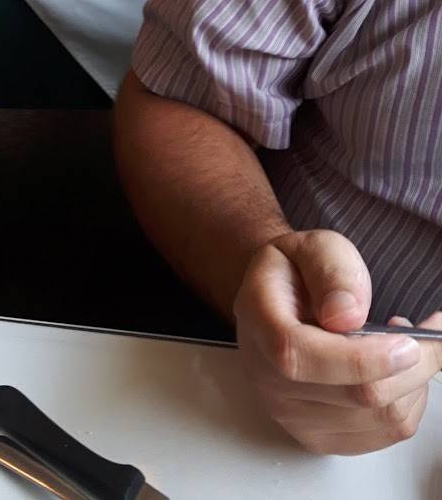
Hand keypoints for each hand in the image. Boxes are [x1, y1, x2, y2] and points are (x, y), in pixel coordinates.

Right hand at [234, 230, 441, 454]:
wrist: (278, 300)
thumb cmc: (297, 273)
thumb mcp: (312, 246)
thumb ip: (331, 269)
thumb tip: (348, 315)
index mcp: (259, 322)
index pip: (301, 356)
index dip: (361, 357)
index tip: (407, 341)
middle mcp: (268, 378)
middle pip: (355, 395)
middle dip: (410, 365)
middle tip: (427, 334)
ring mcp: (292, 415)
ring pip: (379, 419)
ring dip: (412, 382)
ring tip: (405, 345)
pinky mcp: (319, 437)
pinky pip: (384, 434)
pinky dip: (409, 402)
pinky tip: (398, 371)